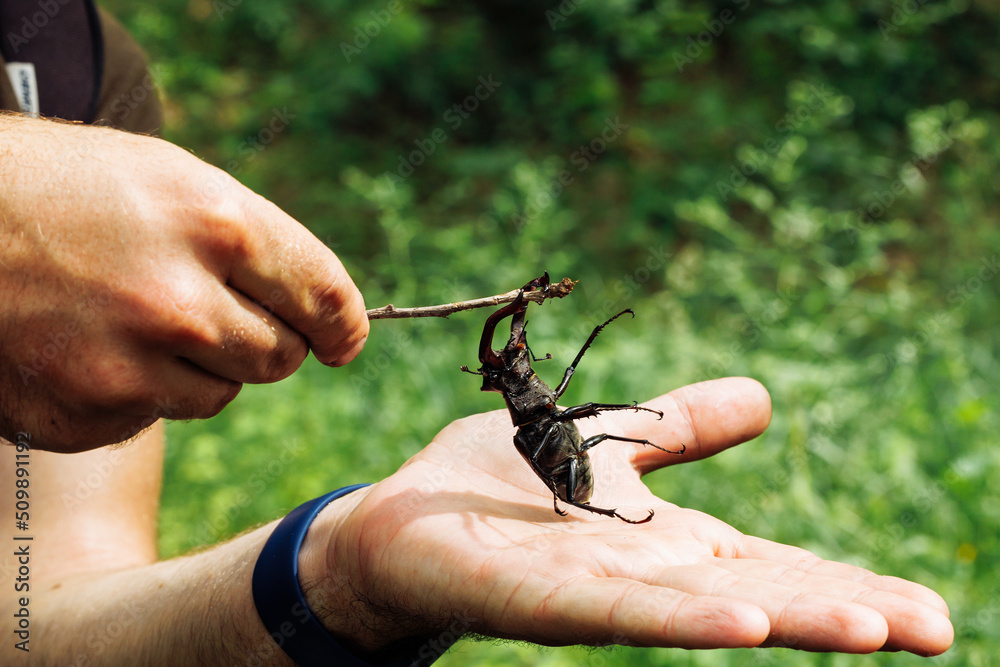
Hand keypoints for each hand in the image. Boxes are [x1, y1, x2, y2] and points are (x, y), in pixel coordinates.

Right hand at [0, 115, 367, 451]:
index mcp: (216, 225)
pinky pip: (152, 418)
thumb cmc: (60, 186)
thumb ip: (251, 242)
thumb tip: (321, 309)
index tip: (343, 340)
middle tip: (218, 313)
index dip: (344, 325)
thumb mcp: (167, 178)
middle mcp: (180, 302)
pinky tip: (90, 346)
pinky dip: (137, 392)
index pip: (325, 297)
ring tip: (136, 319)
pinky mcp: (82, 414)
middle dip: (264, 339)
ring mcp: (127, 368)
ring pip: (220, 394)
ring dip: (200, 368)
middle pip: (280, 357)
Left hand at [303, 378, 952, 656]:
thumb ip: (678, 428)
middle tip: (937, 627)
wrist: (402, 517)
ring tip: (870, 628)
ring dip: (787, 620)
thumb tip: (765, 399)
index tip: (931, 608)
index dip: (845, 583)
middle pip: (758, 596)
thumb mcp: (607, 442)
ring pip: (701, 611)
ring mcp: (590, 595)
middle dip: (844, 612)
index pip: (772, 565)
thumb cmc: (500, 485)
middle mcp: (641, 579)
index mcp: (664, 544)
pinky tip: (744, 623)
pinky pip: (612, 611)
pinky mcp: (531, 599)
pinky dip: (678, 617)